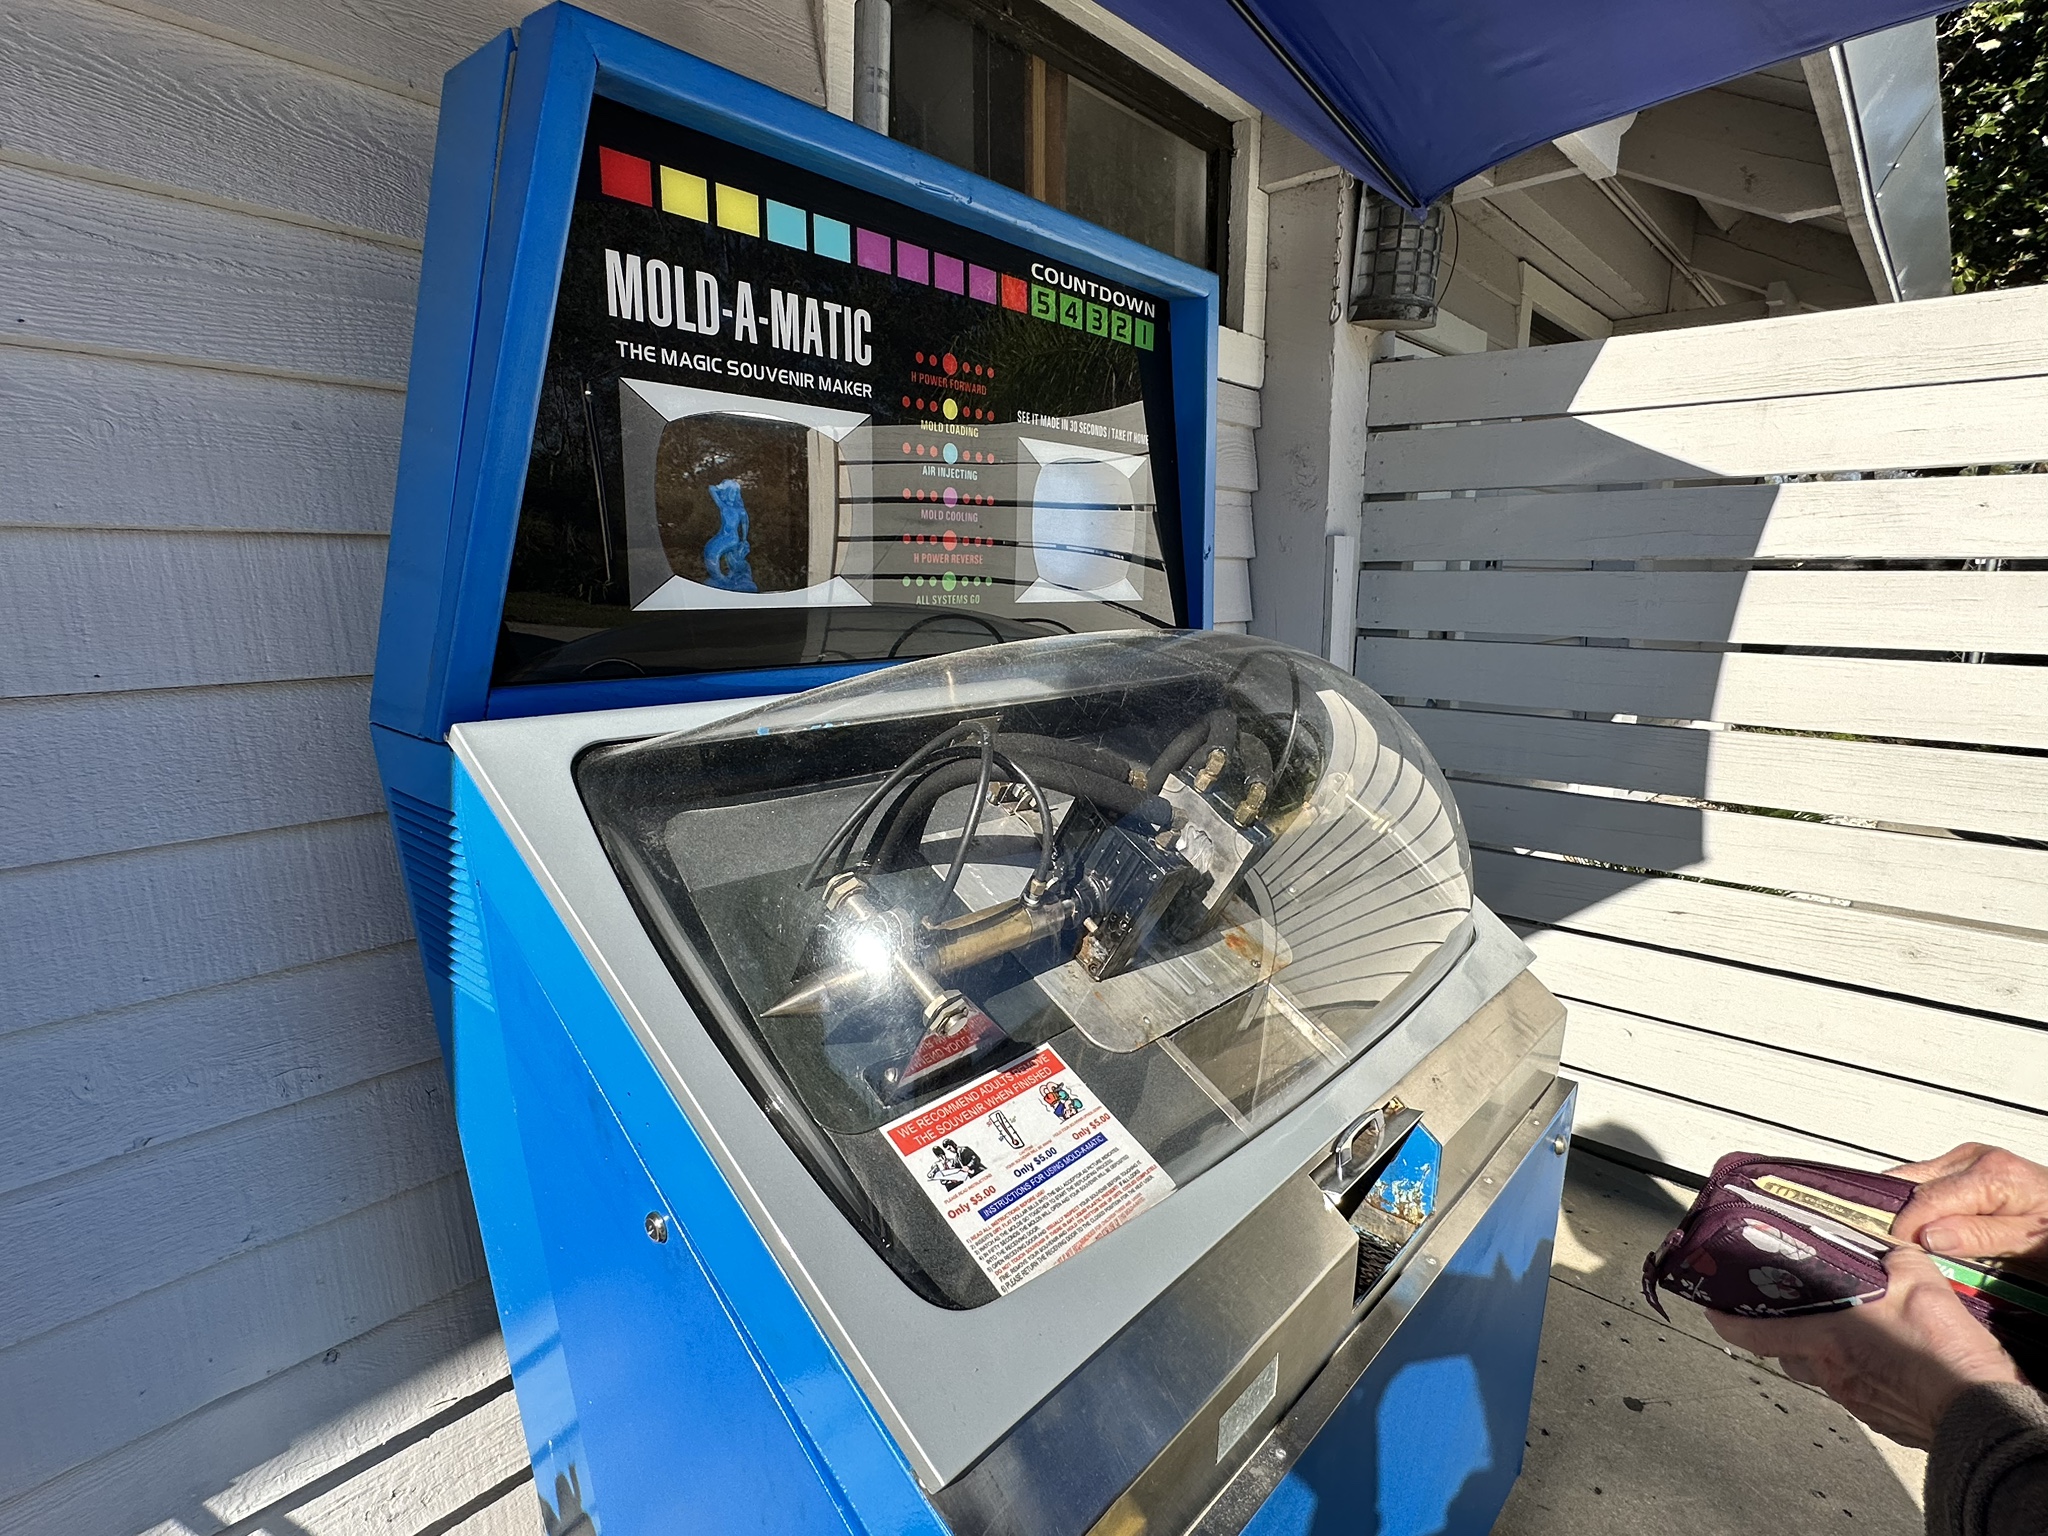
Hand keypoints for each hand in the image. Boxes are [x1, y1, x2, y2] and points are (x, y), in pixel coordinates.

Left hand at [1706, 1247, 2021, 1448]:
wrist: (1980, 1406)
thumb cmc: (1946, 1352)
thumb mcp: (1917, 1278)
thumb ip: (1892, 1256)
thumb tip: (1887, 1244)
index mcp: (1826, 1335)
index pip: (1752, 1331)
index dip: (1726, 1320)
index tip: (1714, 1307)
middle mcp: (1830, 1369)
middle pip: (1785, 1351)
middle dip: (1782, 1330)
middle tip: (1789, 1311)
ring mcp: (1852, 1395)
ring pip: (1818, 1370)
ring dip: (1821, 1352)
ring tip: (1842, 1331)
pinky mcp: (1877, 1414)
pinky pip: (1852, 1390)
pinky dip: (1856, 1372)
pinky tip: (1878, 1358)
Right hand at [1888, 1143, 2047, 1261]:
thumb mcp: (2027, 1244)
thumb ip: (1977, 1237)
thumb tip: (1926, 1236)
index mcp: (1991, 1174)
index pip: (1927, 1199)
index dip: (1905, 1228)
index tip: (1895, 1253)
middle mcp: (1975, 1157)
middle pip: (1915, 1183)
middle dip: (1902, 1216)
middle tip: (1897, 1249)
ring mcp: (1969, 1157)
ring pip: (1917, 1179)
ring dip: (1909, 1208)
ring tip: (1908, 1240)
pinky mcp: (1968, 1164)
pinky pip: (1930, 1180)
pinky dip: (1922, 1202)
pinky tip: (1925, 1225)